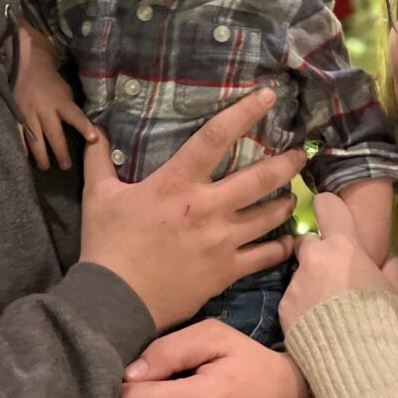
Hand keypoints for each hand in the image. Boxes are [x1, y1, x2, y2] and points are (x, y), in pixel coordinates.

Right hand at [15, 25, 96, 169]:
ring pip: (35, 138)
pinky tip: (25, 158)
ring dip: (41, 154)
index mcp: (61, 102)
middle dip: (60, 152)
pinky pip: (19, 134)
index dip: (84, 127)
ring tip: (45, 166)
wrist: (27, 66)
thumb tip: (86, 127)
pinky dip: (22, 147)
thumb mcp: (66, 92)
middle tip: (65, 166)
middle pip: (54, 134)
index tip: (93, 139)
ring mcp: (29, 113)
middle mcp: (45, 109)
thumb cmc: (51, 82)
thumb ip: (71, 109)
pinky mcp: (16, 114)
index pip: (75, 116)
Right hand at [80, 88, 304, 329]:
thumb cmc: (108, 245)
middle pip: (260, 177)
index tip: (269, 96)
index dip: (245, 112)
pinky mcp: (226, 271)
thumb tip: (94, 128)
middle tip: (302, 154)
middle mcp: (207, 207)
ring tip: (294, 194)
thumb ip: (99, 159)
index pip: (216, 137)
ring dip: (286, 202)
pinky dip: (280, 246)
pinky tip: (289, 240)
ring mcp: (222, 241)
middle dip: (287, 163)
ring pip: (269, 216)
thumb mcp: (98, 195)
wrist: (116, 301)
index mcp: (177, 183)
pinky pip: (264, 256)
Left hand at [279, 192, 397, 332]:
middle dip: (316, 254)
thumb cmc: (381, 319)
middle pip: (307, 242)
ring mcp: (295, 282)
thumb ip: (387, 269)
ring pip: (298, 273)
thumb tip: (387, 259)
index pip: (327, 205)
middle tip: (331, 276)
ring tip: (325, 310)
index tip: (330, 218)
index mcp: (343, 246)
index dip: (328, 209)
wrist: (357, 360)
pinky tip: (314, 324)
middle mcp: (314, 257)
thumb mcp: (392, 291)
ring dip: (309, 283)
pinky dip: (300, 307)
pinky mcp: (283, 306)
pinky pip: (291, 298)